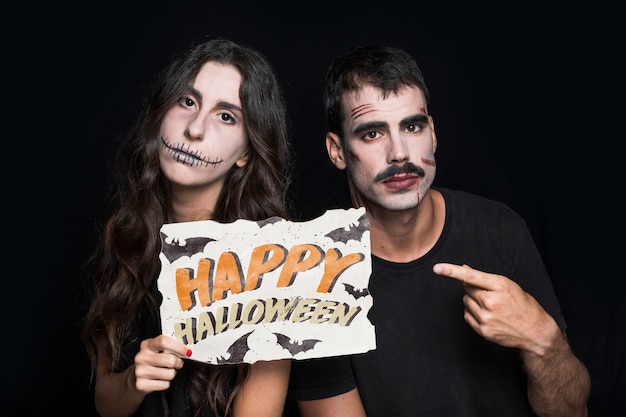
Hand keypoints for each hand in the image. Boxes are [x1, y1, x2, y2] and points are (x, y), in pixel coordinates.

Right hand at [132, 335, 190, 393]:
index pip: (163, 341)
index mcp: (146, 345)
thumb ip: (169, 346)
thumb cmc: (151, 361)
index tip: (187, 351)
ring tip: (166, 371)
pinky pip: (165, 384)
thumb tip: (188, 350)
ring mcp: (140, 371)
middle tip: (177, 363)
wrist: (134, 377)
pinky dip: (165, 383)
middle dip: (178, 362)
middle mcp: (141, 357)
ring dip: (172, 373)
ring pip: (169, 374)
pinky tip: (159, 379)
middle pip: (170, 360)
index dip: (178, 346)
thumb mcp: (156, 349)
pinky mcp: (141, 385)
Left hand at [432, 263, 557, 351]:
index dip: (451, 271)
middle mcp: (491, 302)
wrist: (535, 332)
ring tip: (491, 306)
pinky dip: (472, 312)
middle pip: (467, 288)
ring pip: (465, 301)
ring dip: (473, 300)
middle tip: (489, 294)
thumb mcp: (508, 285)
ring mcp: (486, 318)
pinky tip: (487, 315)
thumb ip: (485, 278)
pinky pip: (466, 315)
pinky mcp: (483, 330)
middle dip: (474, 288)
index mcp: (500, 286)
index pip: (471, 276)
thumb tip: (464, 269)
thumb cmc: (523, 305)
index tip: (437, 268)